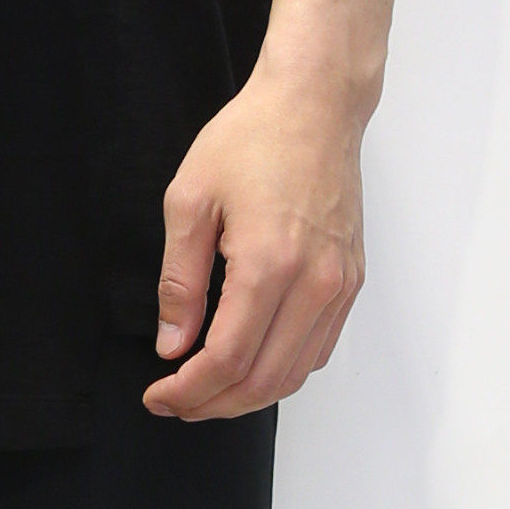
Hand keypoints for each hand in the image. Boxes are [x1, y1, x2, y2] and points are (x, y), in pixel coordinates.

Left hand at [143, 63, 369, 419]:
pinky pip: (319, 349)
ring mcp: (339, 284)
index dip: (188, 389)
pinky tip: (250, 364)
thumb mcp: (190, 201)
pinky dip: (282, 371)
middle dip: (212, 404)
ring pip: (295, 374)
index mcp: (269, 263)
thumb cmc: (253, 137)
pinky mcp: (351, 280)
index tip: (158, 395)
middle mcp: (314, 282)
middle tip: (176, 403)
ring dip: (248, 397)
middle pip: (263, 381)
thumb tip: (173, 343)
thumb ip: (179, 281)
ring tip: (207, 392)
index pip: (227, 359)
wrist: (315, 105)